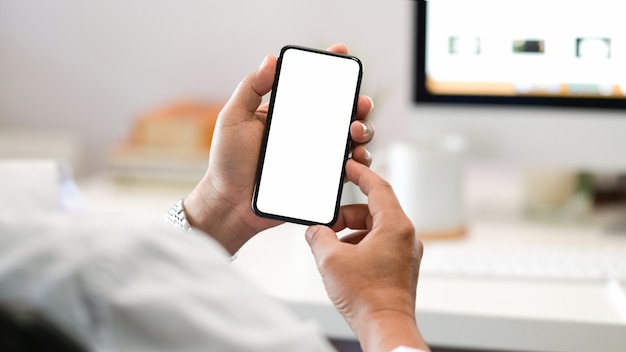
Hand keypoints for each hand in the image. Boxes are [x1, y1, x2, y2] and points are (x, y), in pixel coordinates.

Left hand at [184, 44, 374, 253]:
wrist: (231, 203)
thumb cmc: (228, 162)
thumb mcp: (234, 118)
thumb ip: (250, 88)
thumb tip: (270, 59)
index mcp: (288, 112)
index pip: (314, 85)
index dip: (331, 68)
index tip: (341, 53)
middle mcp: (307, 131)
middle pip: (343, 111)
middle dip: (359, 102)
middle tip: (360, 103)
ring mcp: (316, 155)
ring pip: (352, 138)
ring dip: (364, 129)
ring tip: (356, 131)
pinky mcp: (321, 179)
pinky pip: (348, 168)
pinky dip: (360, 162)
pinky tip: (355, 158)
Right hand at [305, 160, 428, 351]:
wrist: (385, 328)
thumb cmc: (367, 297)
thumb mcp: (331, 259)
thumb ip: (319, 236)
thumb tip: (315, 232)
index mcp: (395, 226)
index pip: (379, 187)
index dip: (361, 174)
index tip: (349, 165)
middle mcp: (406, 237)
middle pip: (372, 211)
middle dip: (345, 216)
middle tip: (325, 226)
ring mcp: (405, 253)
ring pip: (374, 230)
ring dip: (350, 234)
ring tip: (331, 250)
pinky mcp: (401, 268)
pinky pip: (379, 246)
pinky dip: (359, 246)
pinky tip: (343, 262)